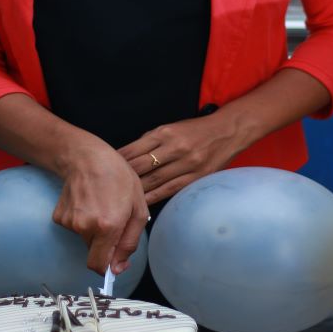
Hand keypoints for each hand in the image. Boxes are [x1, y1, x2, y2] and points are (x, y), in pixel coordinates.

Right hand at [52, 143, 148, 276]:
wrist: (86, 156)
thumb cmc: (117, 176)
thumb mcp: (137, 207)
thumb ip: (130, 242)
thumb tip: (117, 269)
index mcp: (108, 227)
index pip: (99, 266)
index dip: (106, 268)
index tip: (112, 263)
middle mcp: (85, 227)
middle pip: (94, 252)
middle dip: (103, 243)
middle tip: (110, 218)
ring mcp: (70, 222)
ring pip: (84, 239)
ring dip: (92, 229)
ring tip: (99, 204)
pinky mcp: (59, 216)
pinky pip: (74, 228)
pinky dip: (81, 220)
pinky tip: (86, 202)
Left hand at [118, 114, 240, 205]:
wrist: (227, 132)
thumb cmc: (194, 130)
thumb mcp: (170, 127)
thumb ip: (150, 141)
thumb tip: (127, 156)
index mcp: (164, 132)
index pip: (134, 149)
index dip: (118, 161)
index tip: (105, 168)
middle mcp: (174, 148)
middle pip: (142, 166)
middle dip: (123, 177)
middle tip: (107, 188)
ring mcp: (186, 164)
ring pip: (154, 181)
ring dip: (136, 191)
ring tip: (120, 199)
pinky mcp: (196, 177)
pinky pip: (170, 190)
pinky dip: (154, 197)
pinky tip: (142, 203)